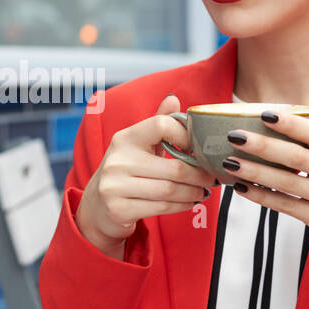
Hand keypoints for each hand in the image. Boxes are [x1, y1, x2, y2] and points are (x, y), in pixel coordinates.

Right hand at [76, 94, 217, 256]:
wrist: (97, 206)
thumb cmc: (125, 172)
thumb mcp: (138, 146)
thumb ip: (157, 124)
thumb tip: (174, 99)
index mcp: (125, 138)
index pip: (161, 125)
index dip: (185, 136)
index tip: (196, 148)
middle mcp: (117, 160)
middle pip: (174, 167)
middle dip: (199, 174)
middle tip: (211, 177)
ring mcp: (115, 186)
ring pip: (171, 190)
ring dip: (194, 192)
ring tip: (204, 190)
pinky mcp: (119, 209)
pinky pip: (162, 207)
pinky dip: (182, 205)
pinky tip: (190, 201)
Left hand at [222, 109, 308, 265]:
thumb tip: (272, 124)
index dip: (289, 123)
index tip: (264, 113)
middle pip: (295, 156)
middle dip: (262, 145)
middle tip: (234, 136)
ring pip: (286, 182)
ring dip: (254, 171)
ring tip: (229, 162)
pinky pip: (285, 205)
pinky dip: (261, 196)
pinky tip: (242, 187)